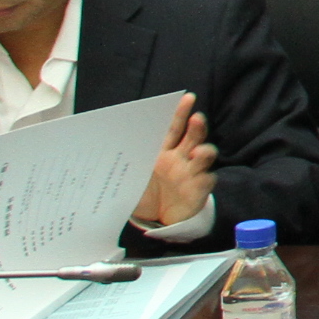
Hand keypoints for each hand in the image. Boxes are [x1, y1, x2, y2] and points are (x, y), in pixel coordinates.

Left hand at [132, 95, 215, 230]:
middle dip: (196, 126)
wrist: (157, 221)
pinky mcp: (200, 188)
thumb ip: (130, 165)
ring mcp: (192, 172)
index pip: (173, 128)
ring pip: (205, 154)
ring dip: (203, 151)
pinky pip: (207, 179)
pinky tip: (198, 180)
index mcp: (163, 152)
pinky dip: (203, 178)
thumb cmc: (144, 196)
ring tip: (197, 153)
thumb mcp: (132, 179)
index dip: (180, 113)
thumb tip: (111, 149)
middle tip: (196, 119)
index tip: (187, 98)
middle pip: (193, 136)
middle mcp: (181, 158)